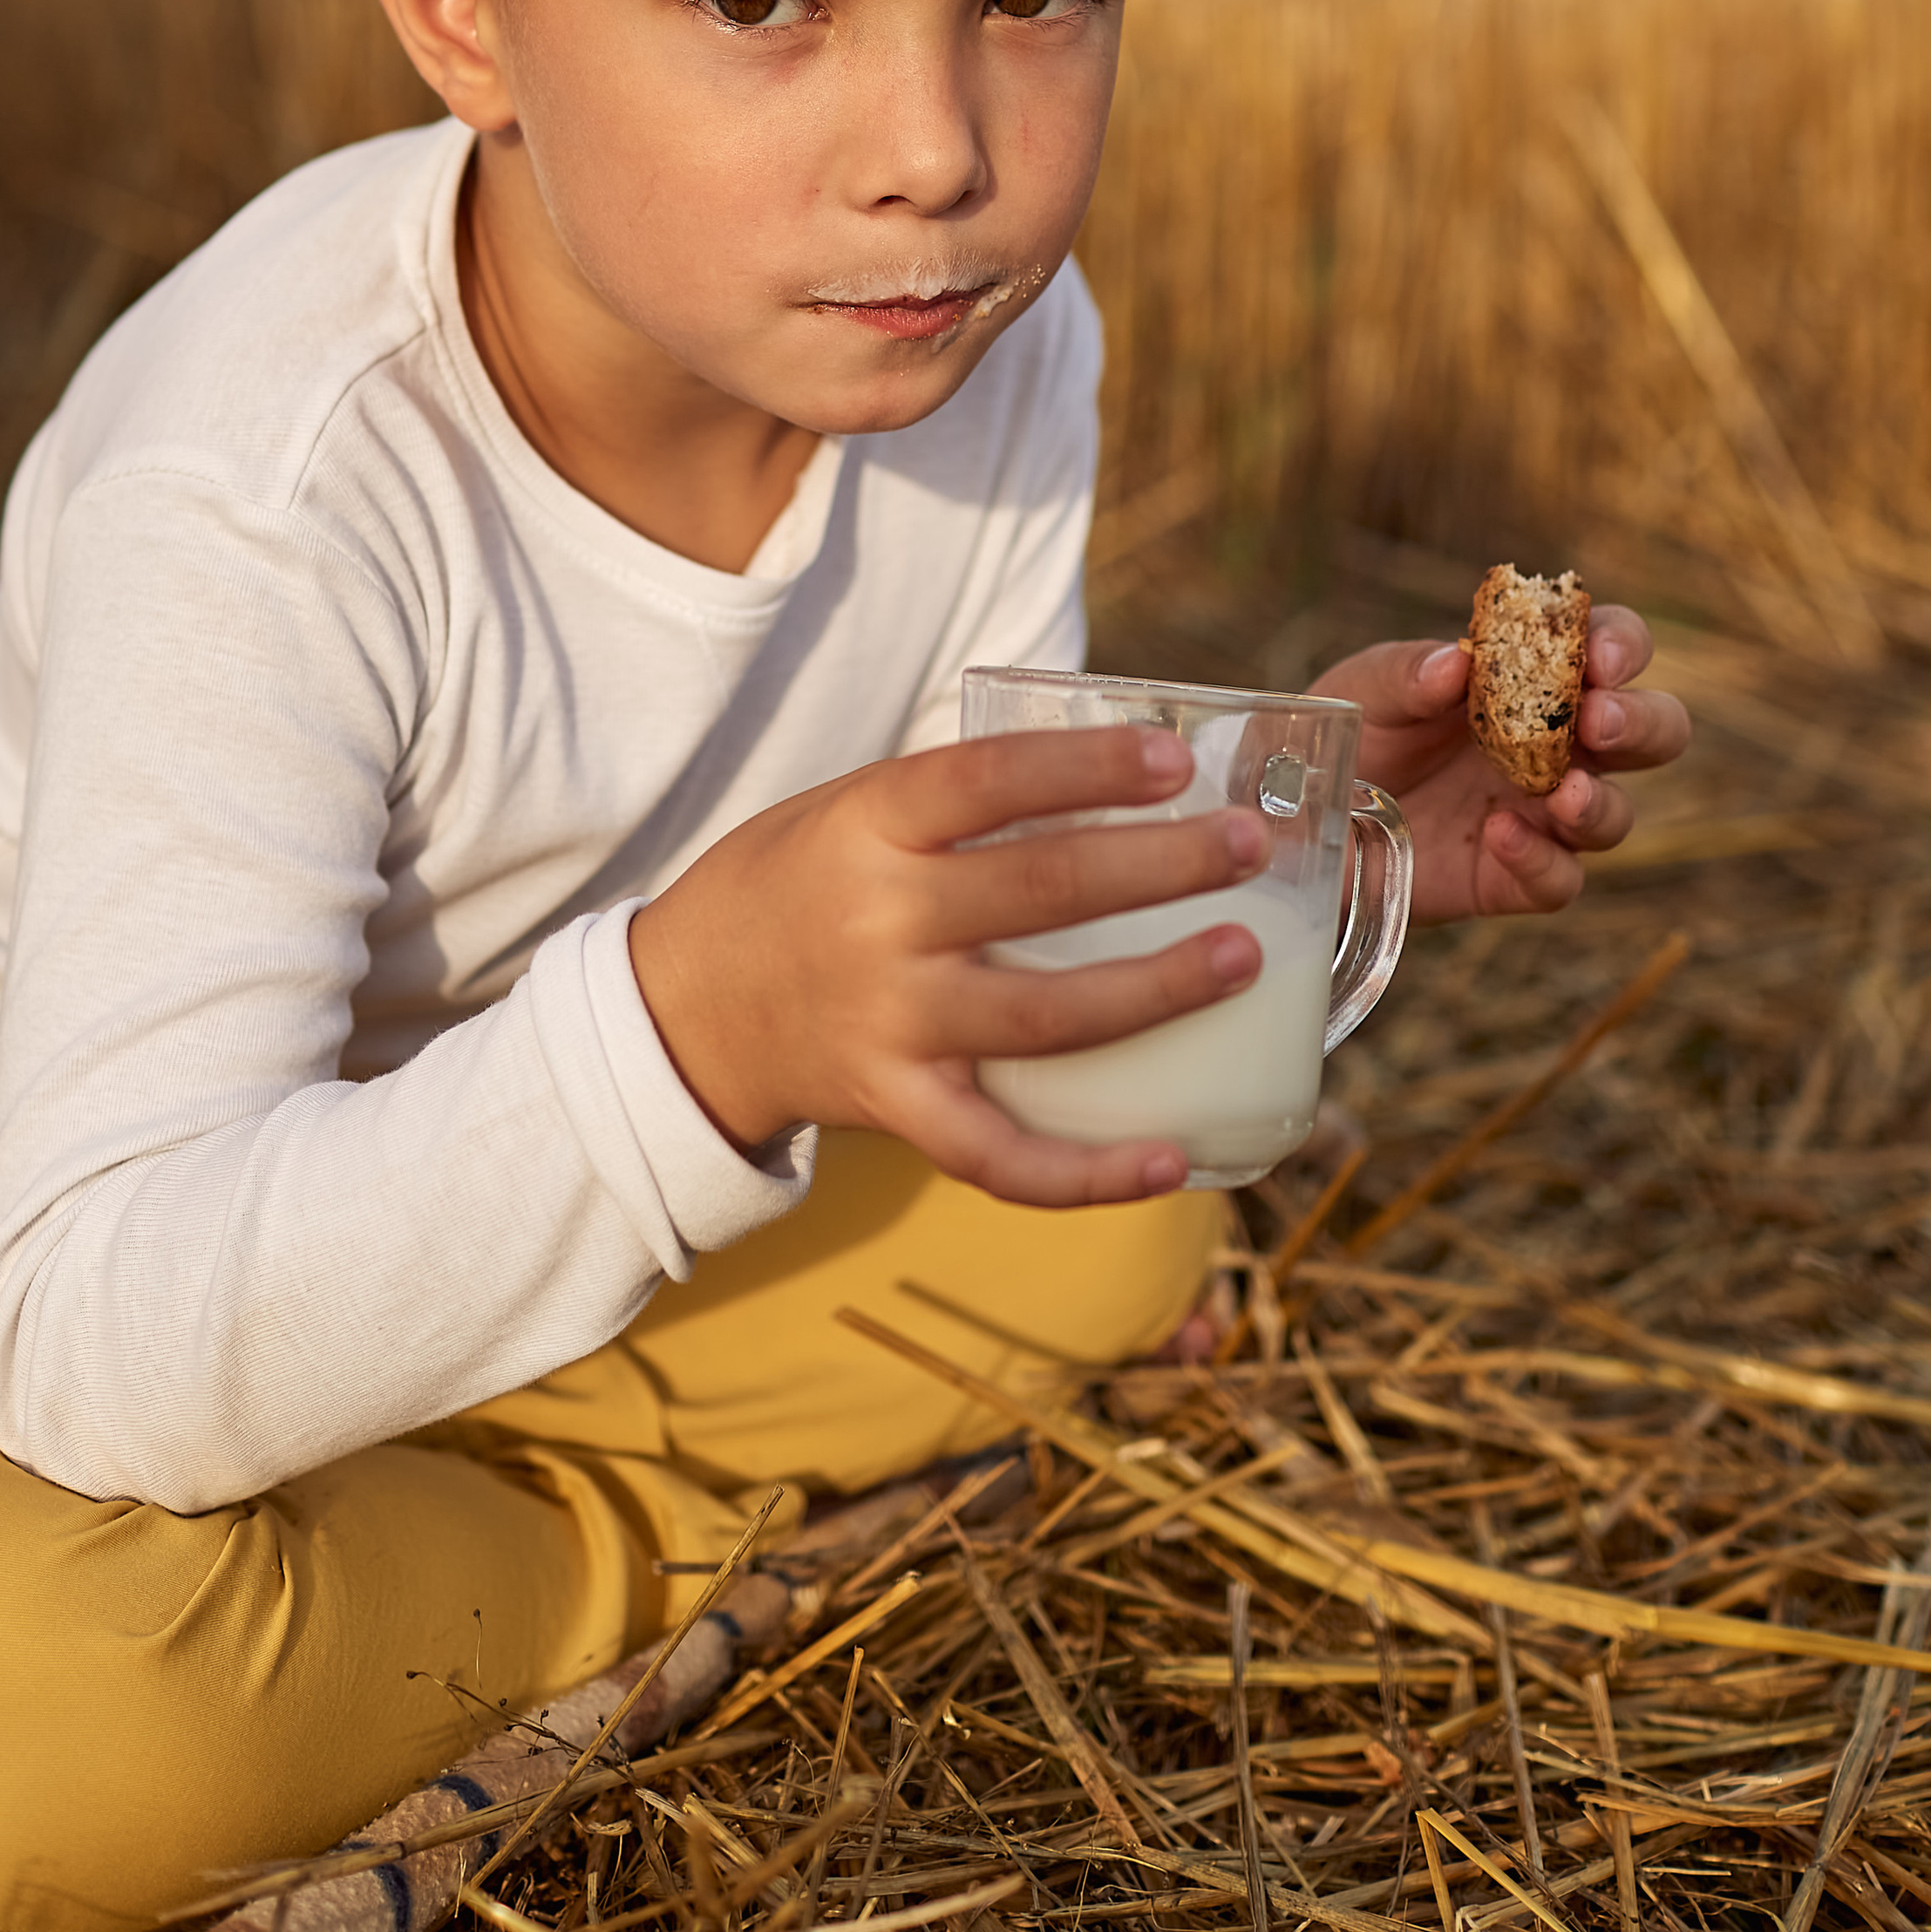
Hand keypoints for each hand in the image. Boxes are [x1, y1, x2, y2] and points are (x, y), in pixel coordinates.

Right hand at [627, 727, 1272, 1206]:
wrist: (682, 1009)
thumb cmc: (795, 885)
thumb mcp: (849, 809)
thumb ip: (957, 801)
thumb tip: (1116, 769)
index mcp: (867, 826)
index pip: (988, 780)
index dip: (1086, 767)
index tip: (1175, 758)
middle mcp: (878, 922)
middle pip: (1041, 891)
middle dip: (1162, 867)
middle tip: (1248, 846)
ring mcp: (889, 1024)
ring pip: (1046, 1018)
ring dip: (1157, 990)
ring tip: (1243, 959)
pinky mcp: (895, 1110)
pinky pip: (1002, 1157)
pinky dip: (1091, 1173)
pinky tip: (1177, 1157)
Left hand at [1311, 606, 1688, 921]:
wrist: (1309, 817)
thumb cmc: (1354, 732)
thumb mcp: (1364, 690)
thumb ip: (1406, 673)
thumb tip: (1453, 665)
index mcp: (1536, 680)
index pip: (1609, 649)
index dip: (1620, 646)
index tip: (1600, 657)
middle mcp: (1558, 746)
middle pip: (1650, 732)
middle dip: (1641, 723)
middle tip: (1601, 721)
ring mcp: (1543, 815)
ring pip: (1617, 815)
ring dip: (1600, 803)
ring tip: (1563, 793)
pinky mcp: (1514, 877)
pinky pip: (1558, 879)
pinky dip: (1540, 860)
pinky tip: (1498, 835)